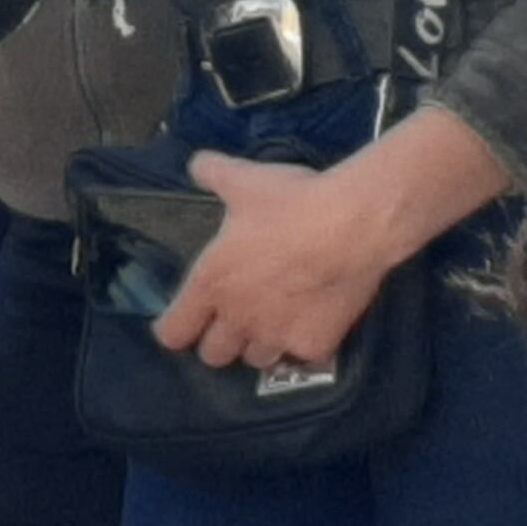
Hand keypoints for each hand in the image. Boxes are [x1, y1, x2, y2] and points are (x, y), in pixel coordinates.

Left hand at [158, 151, 405, 371]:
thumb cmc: (290, 203)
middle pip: (212, 355)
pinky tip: (310, 323)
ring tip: (271, 322)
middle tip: (233, 319)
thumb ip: (212, 174)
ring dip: (258, 345)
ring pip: (256, 360)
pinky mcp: (314, 346)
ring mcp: (277, 337)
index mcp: (211, 284)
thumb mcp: (243, 179)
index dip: (174, 328)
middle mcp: (238, 319)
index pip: (172, 333)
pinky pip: (299, 358)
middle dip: (218, 340)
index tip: (185, 320)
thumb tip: (197, 166)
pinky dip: (301, 345)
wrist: (354, 224)